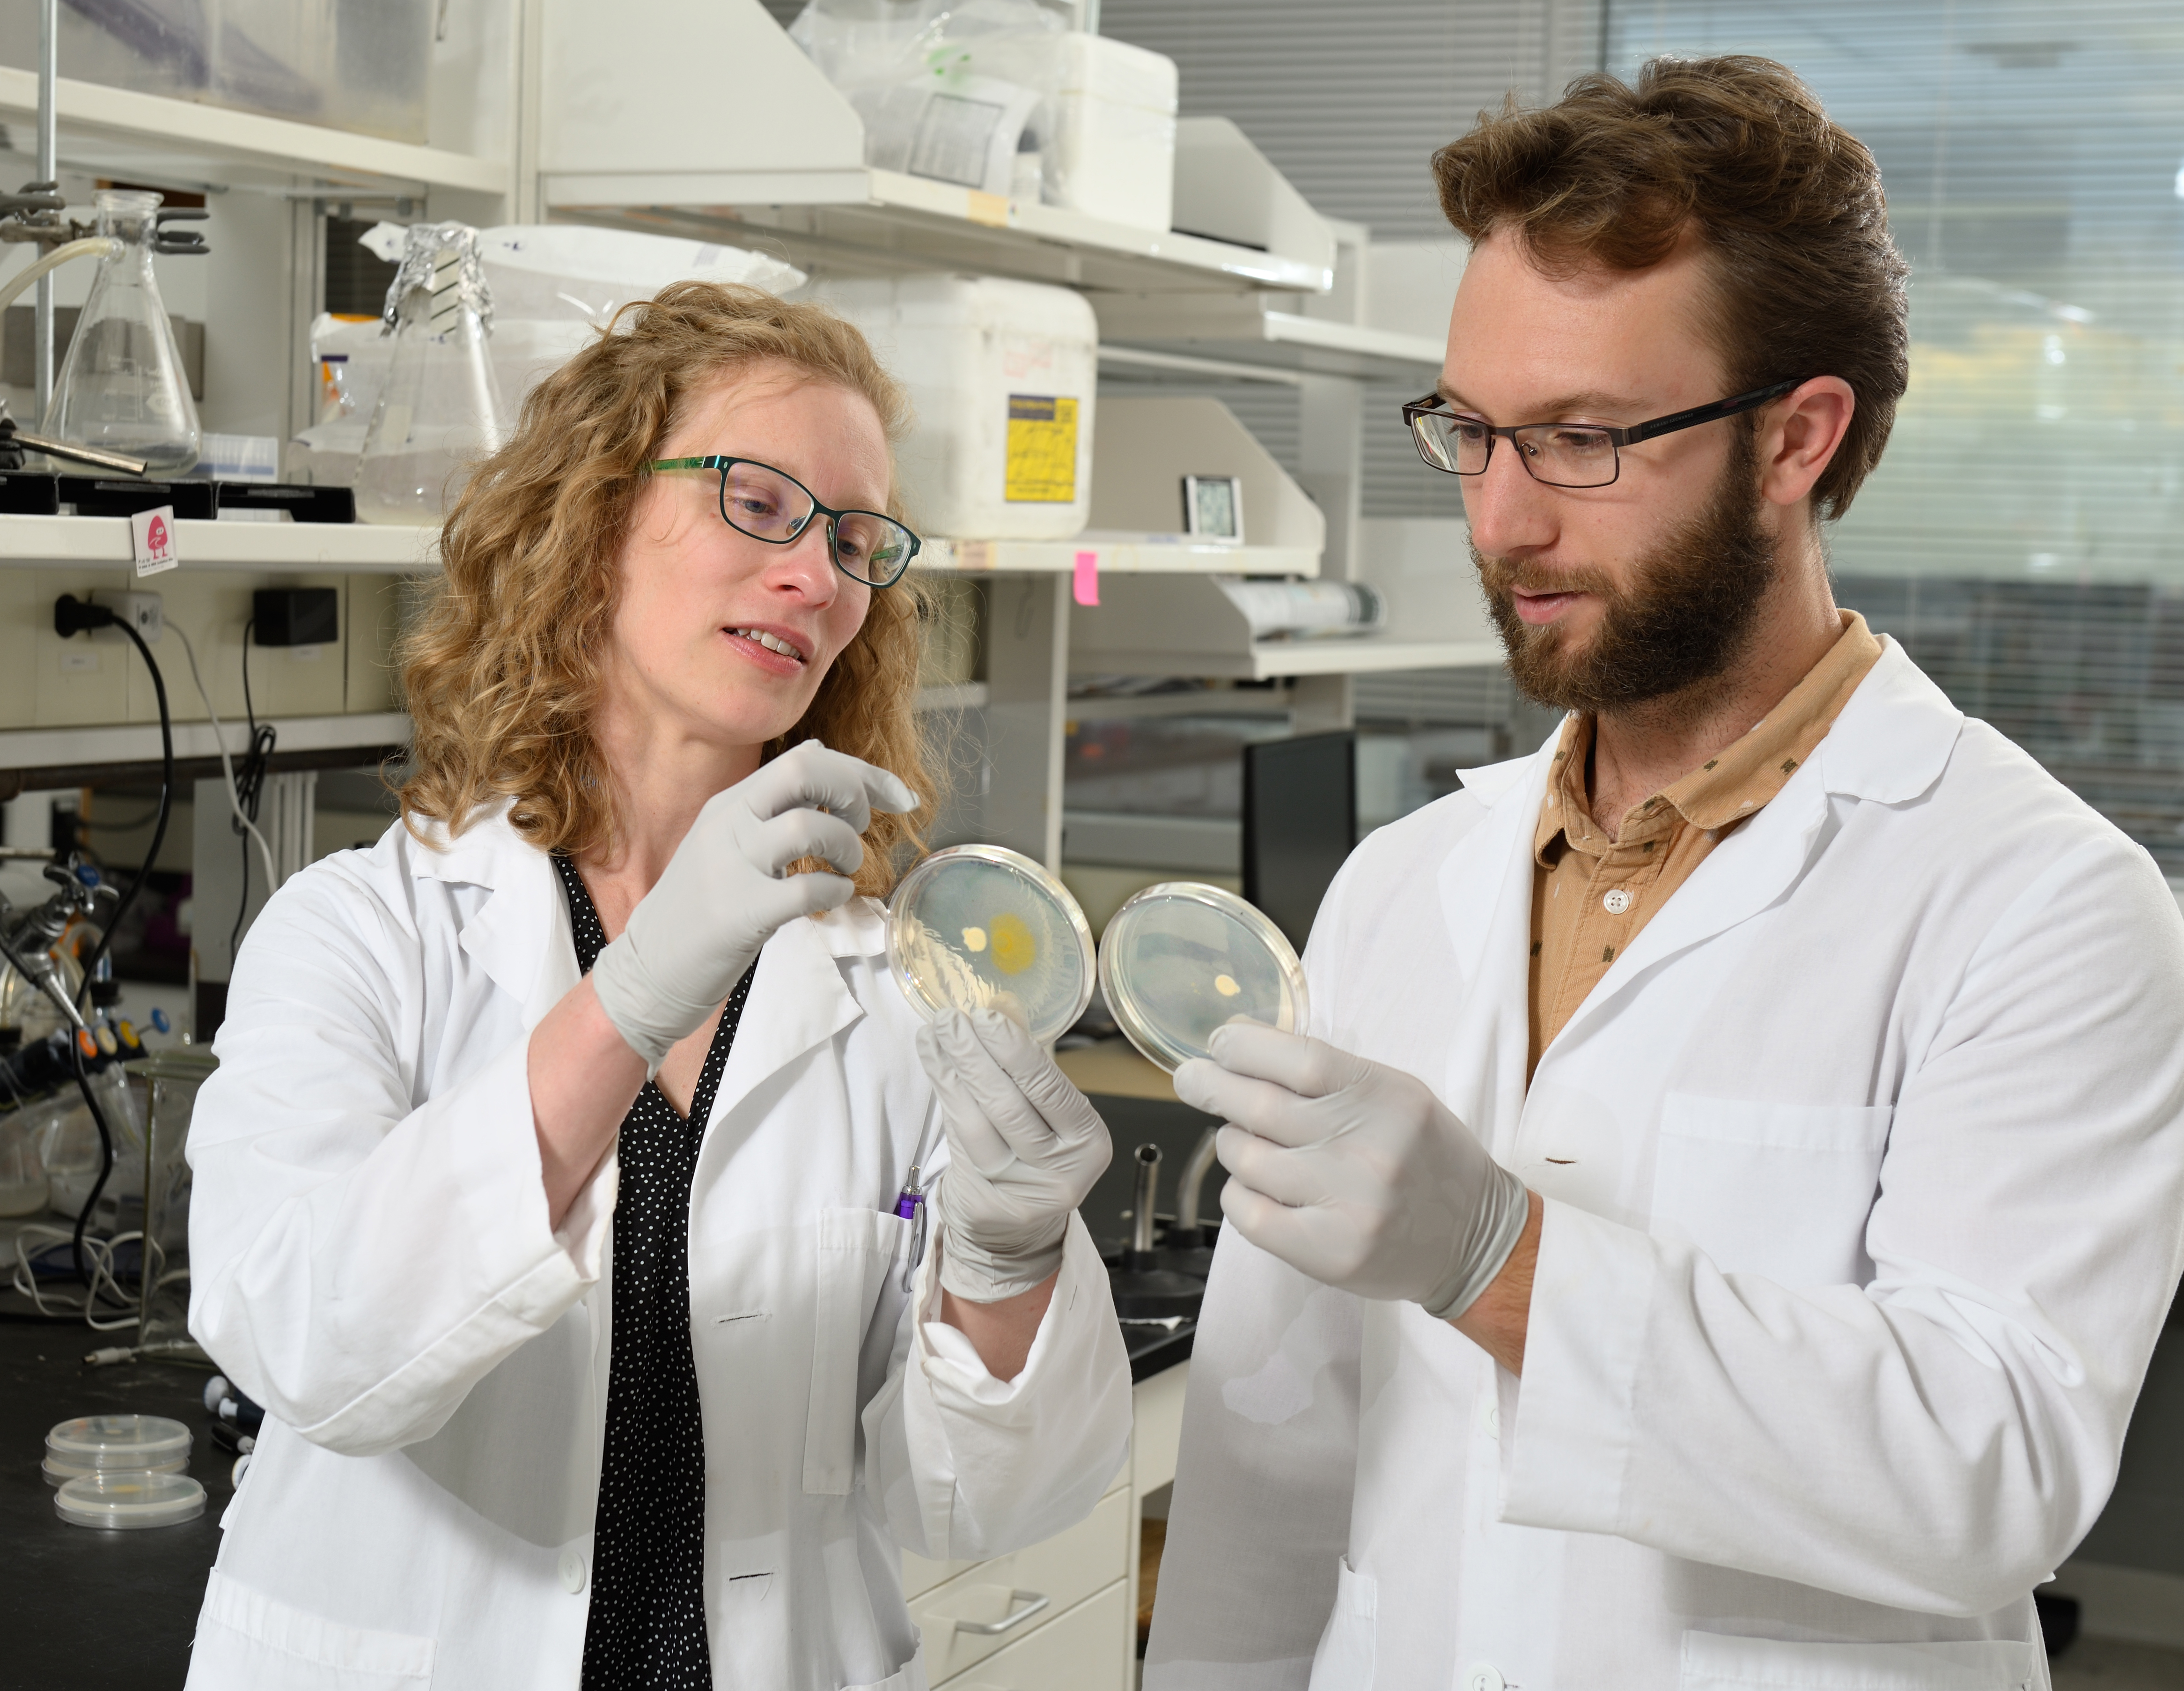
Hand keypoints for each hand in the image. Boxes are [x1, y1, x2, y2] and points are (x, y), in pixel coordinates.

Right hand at [590, 741, 916, 1067]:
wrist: (649, 969)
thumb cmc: (699, 907)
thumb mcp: (726, 838)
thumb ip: (772, 799)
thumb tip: (820, 750)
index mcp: (730, 803)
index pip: (804, 758)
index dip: (863, 773)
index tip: (901, 797)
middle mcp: (730, 822)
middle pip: (804, 769)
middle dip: (852, 790)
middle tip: (859, 826)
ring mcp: (732, 865)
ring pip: (809, 826)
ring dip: (847, 848)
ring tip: (844, 870)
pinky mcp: (740, 913)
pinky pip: (806, 889)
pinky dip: (834, 892)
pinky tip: (832, 899)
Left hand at [918, 1007, 1112, 1301]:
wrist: (1018, 1230)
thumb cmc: (1036, 1156)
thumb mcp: (1049, 1117)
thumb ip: (1030, 1071)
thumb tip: (1001, 1011)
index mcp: (1088, 1141)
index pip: (1050, 1089)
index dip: (1014, 1050)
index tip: (986, 1016)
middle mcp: (1062, 1171)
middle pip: (1010, 1105)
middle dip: (975, 1055)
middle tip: (951, 1019)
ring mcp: (1021, 1192)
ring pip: (978, 1123)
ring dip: (952, 1071)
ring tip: (934, 1034)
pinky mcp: (984, 1203)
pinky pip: (959, 1141)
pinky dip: (945, 1096)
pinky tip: (935, 1064)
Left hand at [1173, 1024, 1529, 1319]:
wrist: (1474, 1240)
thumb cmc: (1424, 1158)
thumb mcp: (1395, 1096)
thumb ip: (1330, 1076)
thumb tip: (1244, 1047)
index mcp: (1385, 1097)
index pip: (1298, 1058)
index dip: (1244, 1046)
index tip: (1218, 1042)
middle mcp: (1366, 1148)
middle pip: (1259, 1106)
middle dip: (1210, 1086)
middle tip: (1191, 1079)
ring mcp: (1347, 1204)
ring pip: (1246, 1159)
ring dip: (1231, 1144)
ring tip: (1243, 1141)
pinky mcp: (1328, 1252)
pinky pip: (1249, 1213)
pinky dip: (1237, 1193)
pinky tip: (1251, 1185)